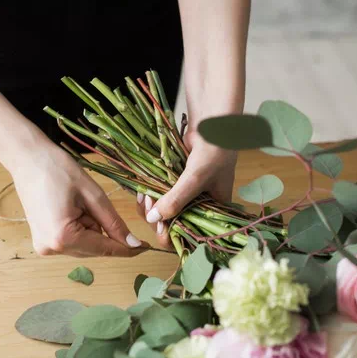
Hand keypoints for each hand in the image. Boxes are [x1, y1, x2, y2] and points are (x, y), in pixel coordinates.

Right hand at [12, 141, 147, 257]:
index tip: (147, 247)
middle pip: (95, 250)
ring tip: (79, 203)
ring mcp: (45, 248)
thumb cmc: (59, 170)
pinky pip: (73, 241)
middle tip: (95, 204)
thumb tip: (133, 244)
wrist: (27, 159)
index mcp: (64, 237)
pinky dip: (81, 229)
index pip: (105, 249)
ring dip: (92, 229)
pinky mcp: (43, 242)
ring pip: (85, 246)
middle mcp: (52, 249)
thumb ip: (114, 223)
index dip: (128, 248)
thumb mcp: (93, 195)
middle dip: (106, 233)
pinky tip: (72, 208)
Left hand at [137, 129, 236, 247]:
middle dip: (158, 219)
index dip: (175, 235)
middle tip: (148, 204)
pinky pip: (160, 196)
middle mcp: (200, 206)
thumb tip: (153, 219)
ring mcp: (187, 195)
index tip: (160, 228)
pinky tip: (142, 192)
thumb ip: (177, 199)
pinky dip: (150, 195)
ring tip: (144, 196)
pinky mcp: (175, 183)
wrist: (212, 123)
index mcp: (213, 211)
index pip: (192, 234)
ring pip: (165, 211)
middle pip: (175, 224)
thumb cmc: (214, 150)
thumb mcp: (196, 178)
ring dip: (151, 207)